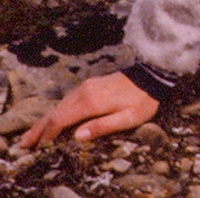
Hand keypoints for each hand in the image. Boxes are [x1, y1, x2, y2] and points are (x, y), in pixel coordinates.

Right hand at [19, 71, 158, 148]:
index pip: (61, 119)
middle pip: (56, 111)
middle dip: (39, 128)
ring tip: (32, 134)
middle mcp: (85, 91)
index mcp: (91, 101)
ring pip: (60, 104)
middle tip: (24, 143)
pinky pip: (67, 99)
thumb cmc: (142, 100)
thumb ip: (102, 126)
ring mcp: (87, 86)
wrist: (153, 75)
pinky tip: (52, 118)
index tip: (40, 148)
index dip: (48, 134)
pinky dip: (56, 111)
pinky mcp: (91, 84)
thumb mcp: (127, 118)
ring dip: (45, 120)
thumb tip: (77, 136)